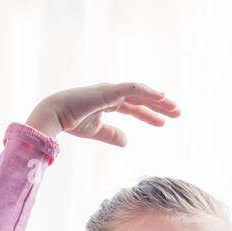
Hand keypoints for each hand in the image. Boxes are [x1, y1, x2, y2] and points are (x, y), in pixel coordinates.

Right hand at [25, 82, 179, 145]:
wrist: (54, 115)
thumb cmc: (70, 122)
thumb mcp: (96, 131)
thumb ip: (111, 135)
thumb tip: (126, 141)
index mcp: (109, 102)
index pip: (134, 107)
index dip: (149, 114)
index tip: (164, 123)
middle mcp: (112, 94)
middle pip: (142, 99)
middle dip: (159, 106)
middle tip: (177, 113)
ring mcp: (111, 90)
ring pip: (141, 92)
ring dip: (158, 99)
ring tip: (174, 107)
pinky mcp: (109, 91)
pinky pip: (133, 89)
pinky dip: (147, 92)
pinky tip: (161, 97)